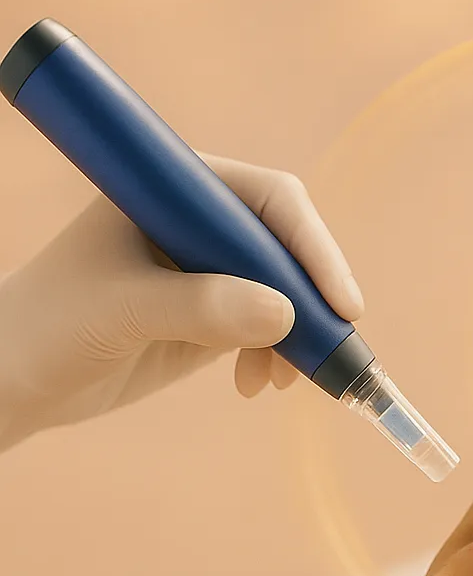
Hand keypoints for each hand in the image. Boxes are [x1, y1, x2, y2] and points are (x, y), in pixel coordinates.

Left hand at [0, 152, 362, 449]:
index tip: (338, 303)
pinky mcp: (215, 314)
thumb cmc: (51, 326)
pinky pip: (269, 330)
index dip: (310, 245)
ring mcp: (210, 270)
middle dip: (311, 297)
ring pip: (285, 292)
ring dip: (298, 337)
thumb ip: (201, 307)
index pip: (267, 200)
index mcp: (173, 190)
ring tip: (283, 379)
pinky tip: (255, 384)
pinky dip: (276, 357)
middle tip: (332, 346)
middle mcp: (198, 222)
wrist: (20, 380)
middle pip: (287, 245)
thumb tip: (285, 314)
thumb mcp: (123, 310)